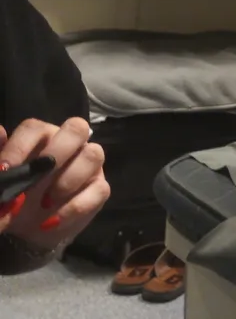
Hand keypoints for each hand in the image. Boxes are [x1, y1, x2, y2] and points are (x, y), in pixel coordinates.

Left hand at [0, 118, 109, 250]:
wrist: (27, 233)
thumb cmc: (14, 199)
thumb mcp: (3, 181)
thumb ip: (0, 157)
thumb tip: (0, 133)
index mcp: (42, 139)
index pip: (35, 128)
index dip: (20, 146)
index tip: (4, 171)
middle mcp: (70, 145)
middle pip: (76, 128)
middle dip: (58, 151)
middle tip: (39, 176)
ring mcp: (89, 166)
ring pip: (94, 154)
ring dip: (70, 178)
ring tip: (46, 202)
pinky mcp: (99, 189)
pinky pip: (99, 190)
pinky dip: (74, 208)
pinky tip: (52, 222)